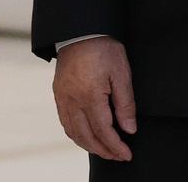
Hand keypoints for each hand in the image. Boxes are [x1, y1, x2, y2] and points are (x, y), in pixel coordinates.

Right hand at [51, 36, 135, 161]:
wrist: (80, 31)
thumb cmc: (103, 48)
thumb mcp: (122, 72)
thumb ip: (125, 103)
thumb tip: (129, 128)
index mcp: (90, 95)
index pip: (103, 130)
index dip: (115, 146)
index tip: (126, 154)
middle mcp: (72, 100)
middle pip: (87, 136)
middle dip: (104, 150)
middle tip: (118, 156)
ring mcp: (63, 98)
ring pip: (74, 132)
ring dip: (89, 145)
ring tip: (104, 150)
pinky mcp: (58, 95)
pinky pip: (65, 122)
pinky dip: (76, 134)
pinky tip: (86, 136)